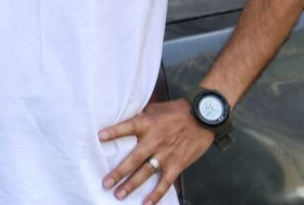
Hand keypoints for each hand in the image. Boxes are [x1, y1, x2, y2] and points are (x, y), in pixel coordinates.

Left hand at [98, 100, 212, 203]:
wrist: (203, 118)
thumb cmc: (178, 111)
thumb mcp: (156, 109)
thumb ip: (141, 116)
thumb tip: (126, 119)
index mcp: (147, 124)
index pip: (126, 127)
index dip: (113, 132)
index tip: (99, 137)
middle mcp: (154, 141)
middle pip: (133, 159)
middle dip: (119, 172)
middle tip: (106, 183)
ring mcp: (166, 155)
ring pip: (145, 173)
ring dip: (132, 185)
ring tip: (119, 194)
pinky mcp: (177, 165)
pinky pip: (165, 182)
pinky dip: (156, 194)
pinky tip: (146, 203)